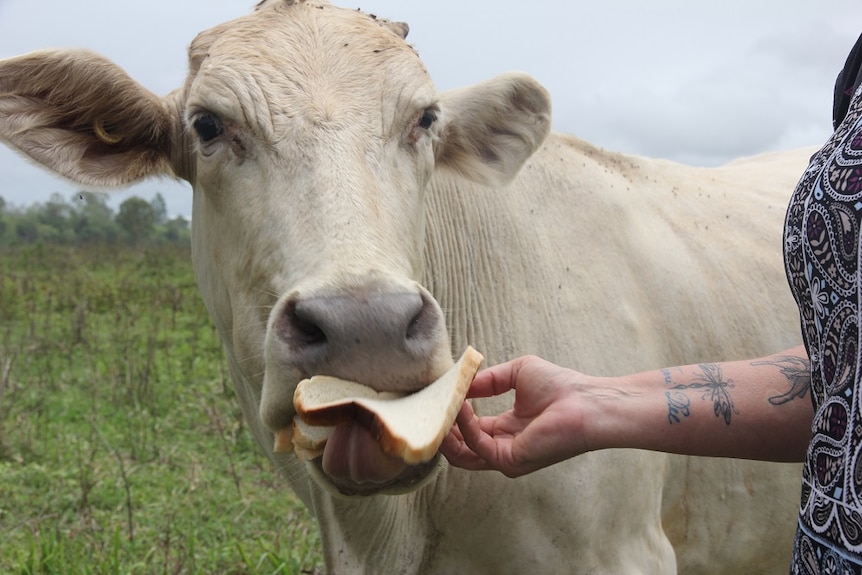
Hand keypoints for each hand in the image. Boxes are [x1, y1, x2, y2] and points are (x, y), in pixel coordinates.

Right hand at [440, 355, 587, 476]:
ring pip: (462, 454)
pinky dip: (464, 427)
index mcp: (507, 430)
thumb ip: (487, 379)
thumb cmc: (561, 387)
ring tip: (439, 406)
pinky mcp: (510, 460)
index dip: (452, 414)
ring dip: (447, 430)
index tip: (438, 396)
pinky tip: (460, 406)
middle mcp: (504, 447)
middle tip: (428, 407)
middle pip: (460, 448)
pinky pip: (476, 446)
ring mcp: (506, 457)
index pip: (469, 430)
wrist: (586, 402)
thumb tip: (462, 382)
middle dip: (442, 428)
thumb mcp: (516, 373)